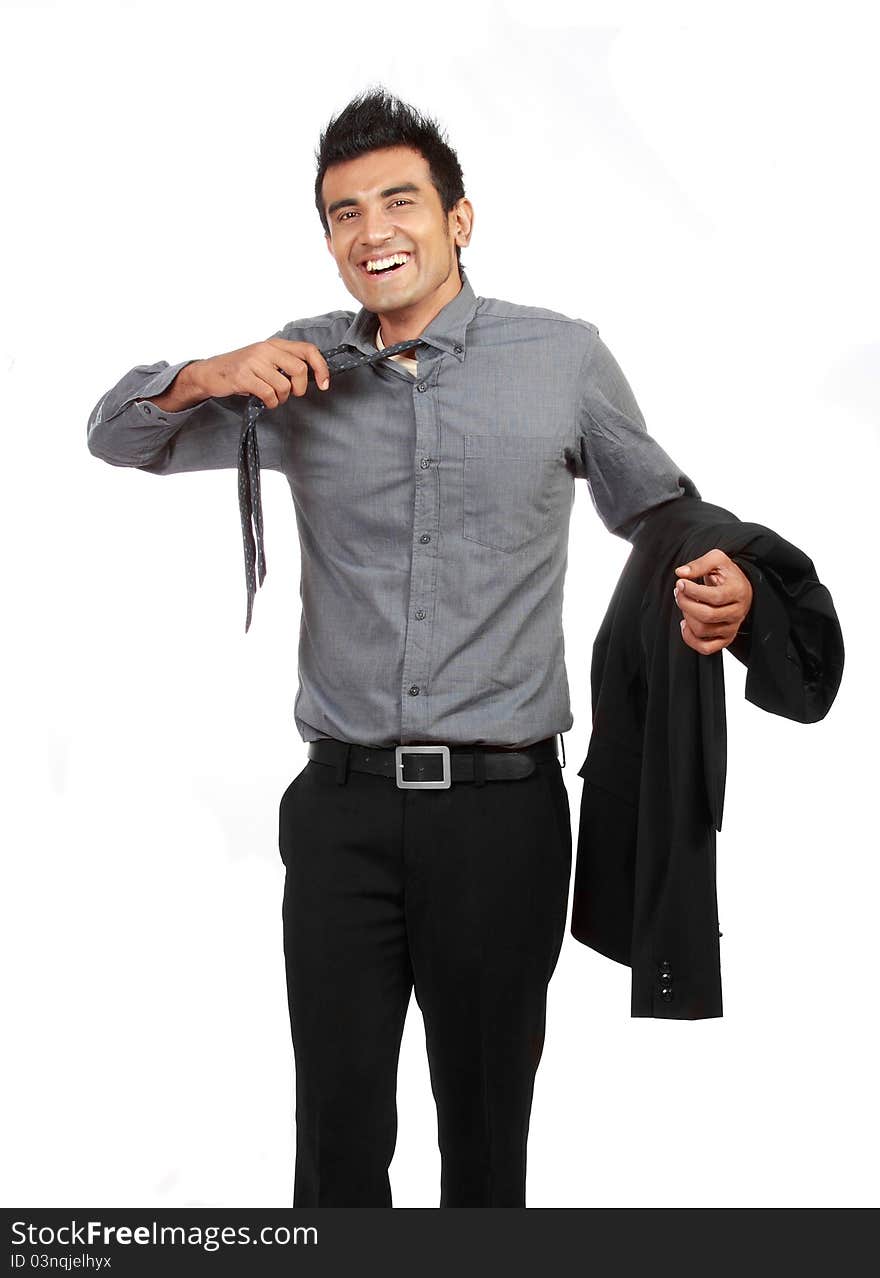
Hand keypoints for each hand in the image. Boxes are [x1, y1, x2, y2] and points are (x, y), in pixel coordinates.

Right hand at [189, 339, 331, 408]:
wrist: (211, 372)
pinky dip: (271, 403)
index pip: (308, 350)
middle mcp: (266, 349)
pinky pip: (268, 394)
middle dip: (299, 388)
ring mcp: (254, 362)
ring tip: (273, 397)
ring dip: (282, 398)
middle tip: (292, 393)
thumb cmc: (242, 369)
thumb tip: (312, 376)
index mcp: (275, 344)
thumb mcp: (266, 360)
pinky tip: (265, 400)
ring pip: (284, 386)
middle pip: (299, 370)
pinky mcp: (243, 376)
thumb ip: (286, 363)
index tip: (324, 384)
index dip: (321, 368)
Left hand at [673, 550, 753, 653]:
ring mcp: (732, 628)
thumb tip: (681, 573)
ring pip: (702, 631)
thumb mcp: (716, 560)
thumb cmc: (727, 574)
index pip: (714, 597)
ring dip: (686, 617)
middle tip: (678, 592)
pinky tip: (685, 624)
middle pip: (706, 616)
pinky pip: (705, 648)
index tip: (680, 583)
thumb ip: (699, 564)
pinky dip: (690, 639)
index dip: (693, 591)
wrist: (740, 588)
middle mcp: (738, 612)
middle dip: (685, 603)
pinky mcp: (726, 639)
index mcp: (738, 592)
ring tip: (683, 603)